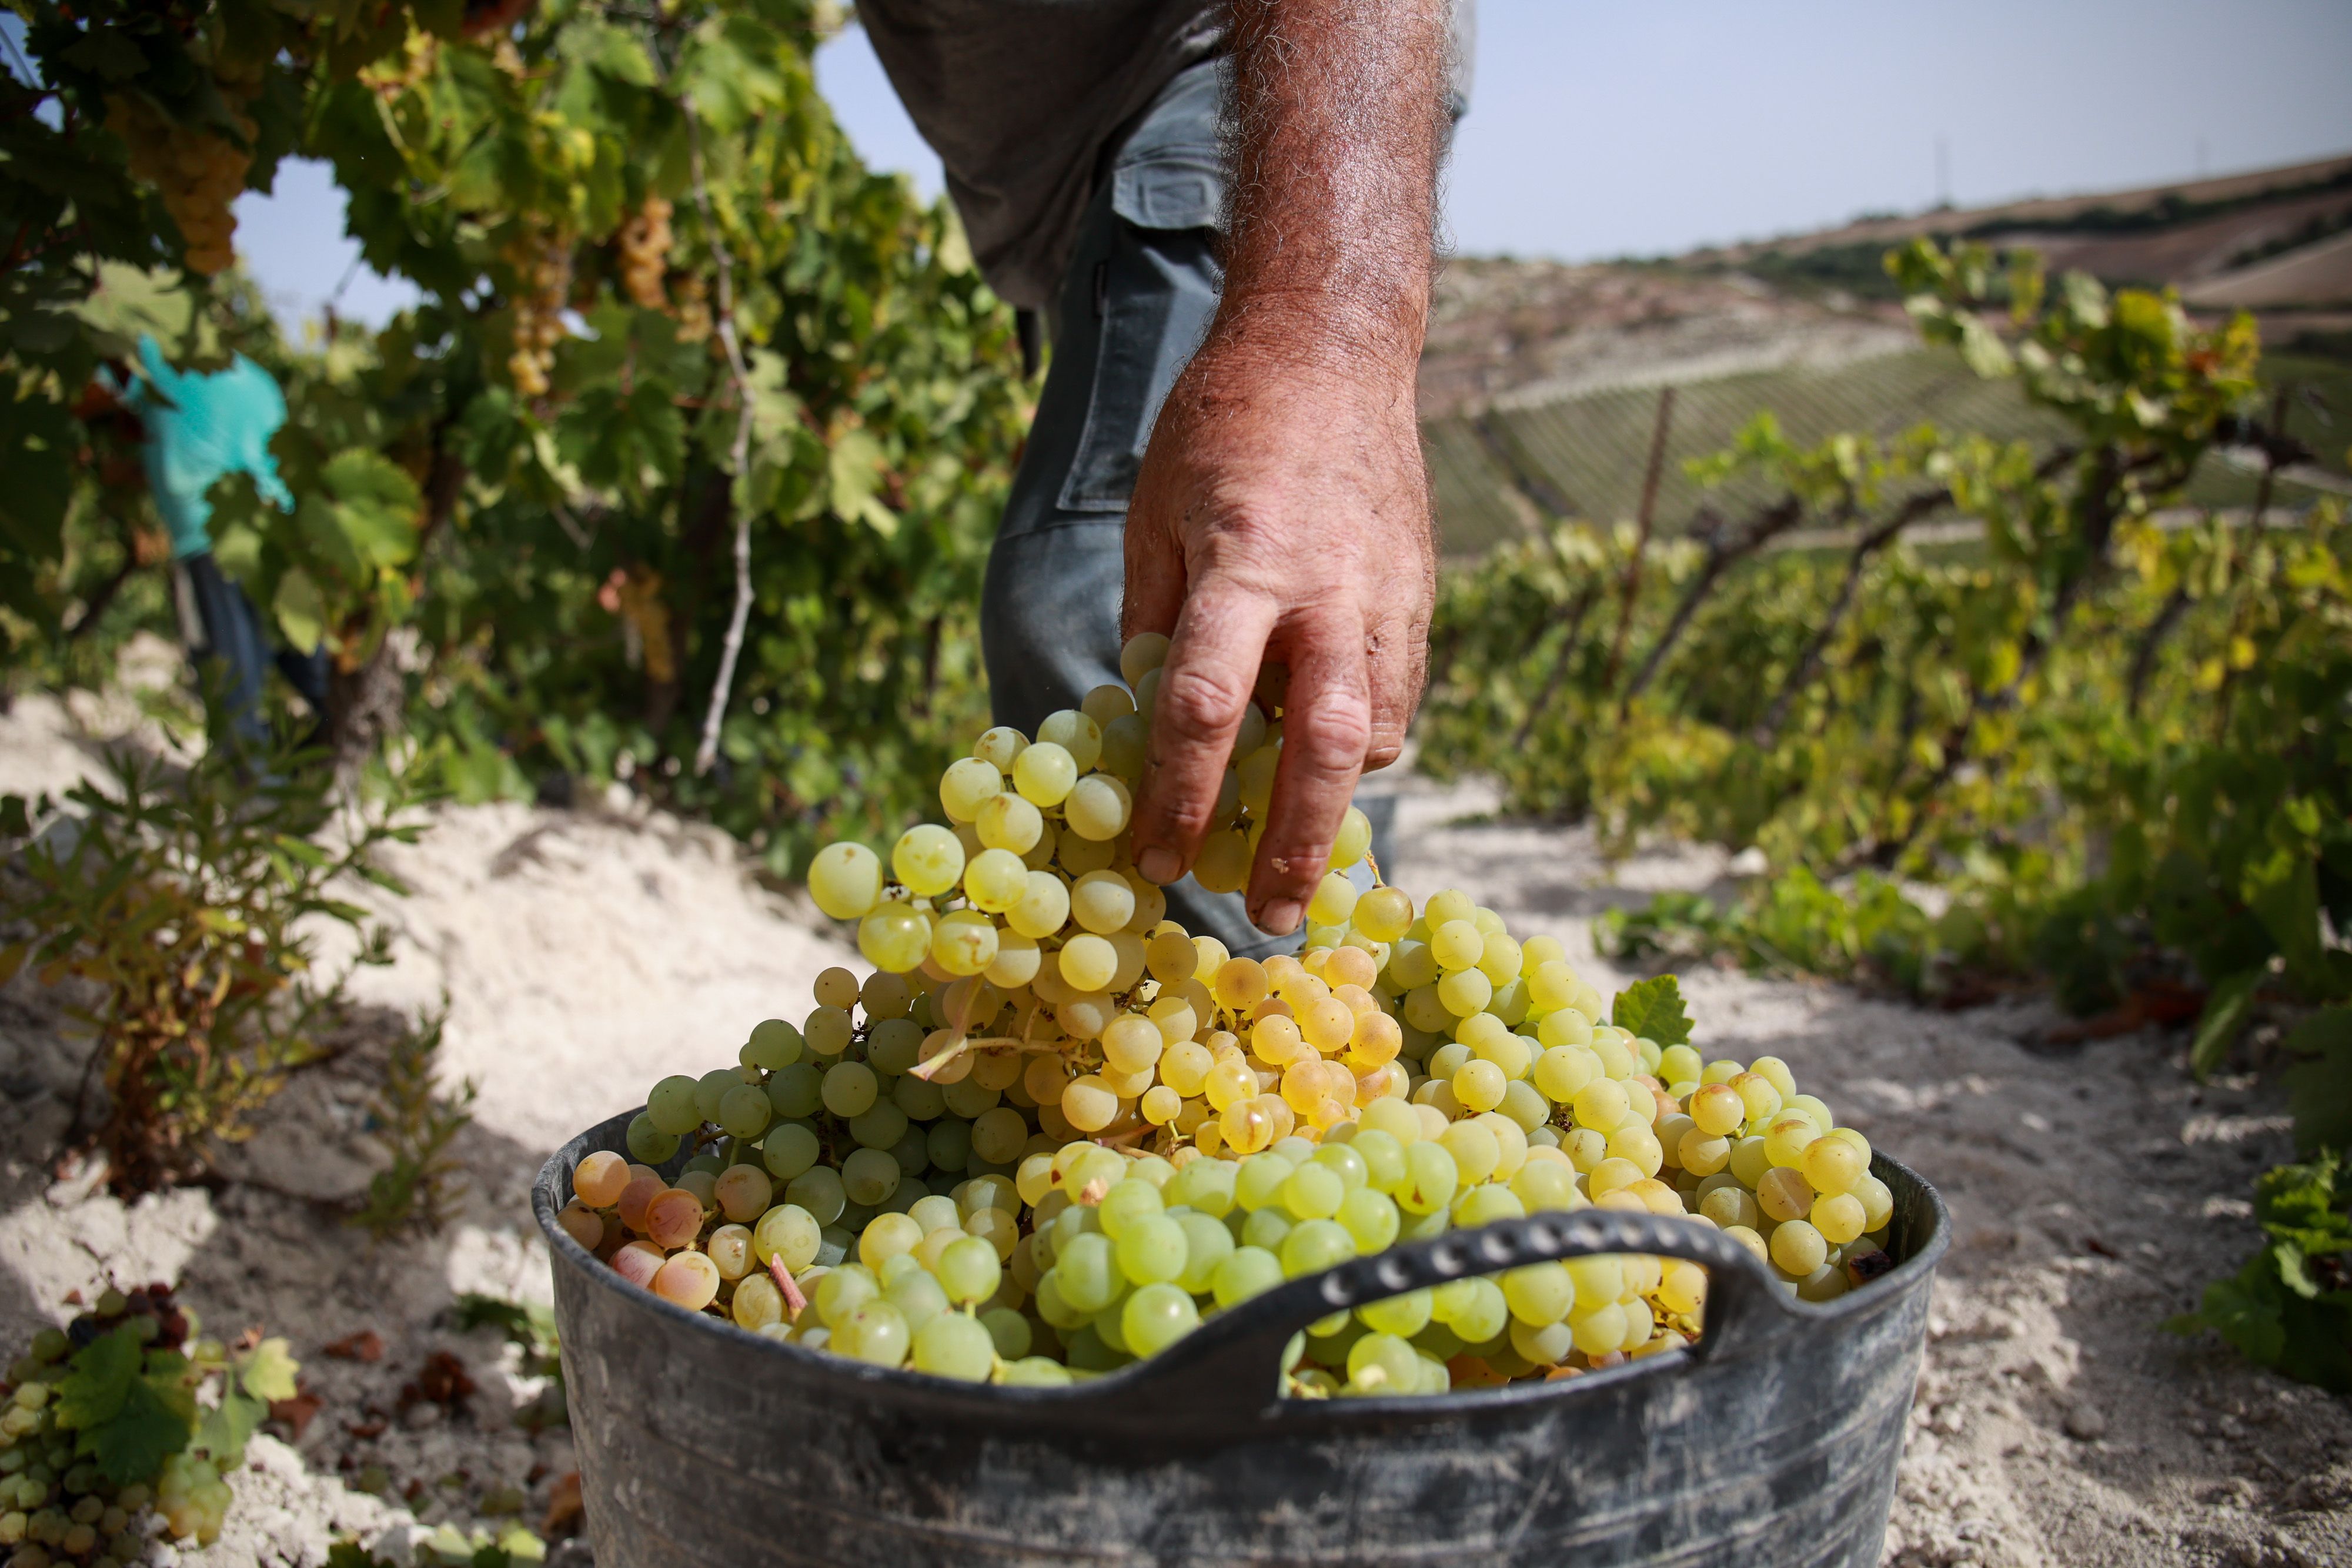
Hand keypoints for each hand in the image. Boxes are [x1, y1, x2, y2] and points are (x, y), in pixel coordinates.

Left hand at [1121, 312, 1434, 935]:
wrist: (1330, 351)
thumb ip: (1155, 619)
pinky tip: (1320, 760)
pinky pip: (1394, 695)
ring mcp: (1387, 595)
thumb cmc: (1220, 427)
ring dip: (1333, 798)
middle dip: (1294, 840)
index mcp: (1246, 562)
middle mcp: (1329, 589)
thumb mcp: (1155, 513)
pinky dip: (1360, 743)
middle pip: (1323, 744)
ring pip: (1376, 730)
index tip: (1158, 859)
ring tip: (1289, 846)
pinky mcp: (1419, 596)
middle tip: (1269, 914)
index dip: (1179, 795)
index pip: (1207, 705)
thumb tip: (1146, 720)